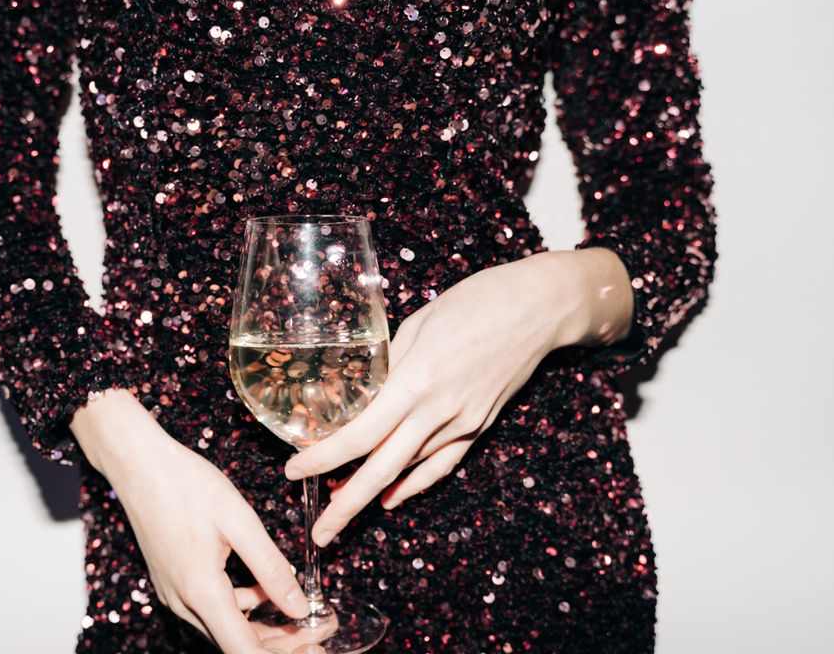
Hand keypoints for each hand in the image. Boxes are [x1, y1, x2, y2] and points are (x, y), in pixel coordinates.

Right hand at [72, 391, 309, 651]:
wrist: (137, 464)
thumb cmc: (186, 483)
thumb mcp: (240, 521)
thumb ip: (270, 568)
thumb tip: (300, 606)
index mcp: (201, 591)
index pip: (243, 650)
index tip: (315, 650)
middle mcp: (183, 602)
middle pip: (236, 644)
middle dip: (281, 642)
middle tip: (320, 630)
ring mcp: (174, 595)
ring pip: (225, 627)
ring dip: (264, 626)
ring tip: (300, 609)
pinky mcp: (173, 583)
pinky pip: (212, 609)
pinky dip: (243, 607)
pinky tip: (264, 586)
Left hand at [283, 249, 633, 545]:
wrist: (539, 307)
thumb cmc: (476, 301)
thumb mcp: (418, 323)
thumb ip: (389, 362)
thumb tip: (360, 385)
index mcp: (417, 379)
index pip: (362, 433)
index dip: (324, 457)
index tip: (294, 471)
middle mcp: (439, 409)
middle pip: (383, 468)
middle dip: (345, 505)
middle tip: (319, 533)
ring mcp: (463, 421)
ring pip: (410, 470)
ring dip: (373, 493)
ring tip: (340, 510)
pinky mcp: (481, 425)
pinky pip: (442, 464)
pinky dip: (415, 485)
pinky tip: (391, 499)